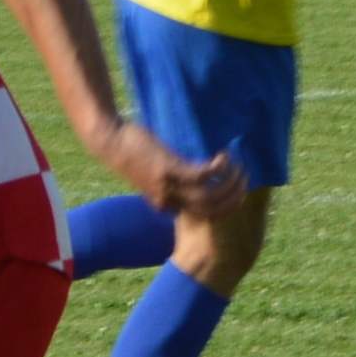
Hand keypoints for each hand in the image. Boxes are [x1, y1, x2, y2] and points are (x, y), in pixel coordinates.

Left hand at [98, 123, 244, 219]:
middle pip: (212, 210)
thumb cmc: (130, 151)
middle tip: (246, 182)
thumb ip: (169, 178)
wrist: (109, 141)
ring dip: (231, 184)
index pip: (201, 215)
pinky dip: (220, 167)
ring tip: (240, 168)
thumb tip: (190, 173)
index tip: (236, 192)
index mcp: (164, 205)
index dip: (223, 206)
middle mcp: (168, 201)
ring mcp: (169, 187)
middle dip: (234, 198)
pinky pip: (205, 175)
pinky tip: (224, 156)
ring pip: (211, 196)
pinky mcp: (170, 170)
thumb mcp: (151, 172)